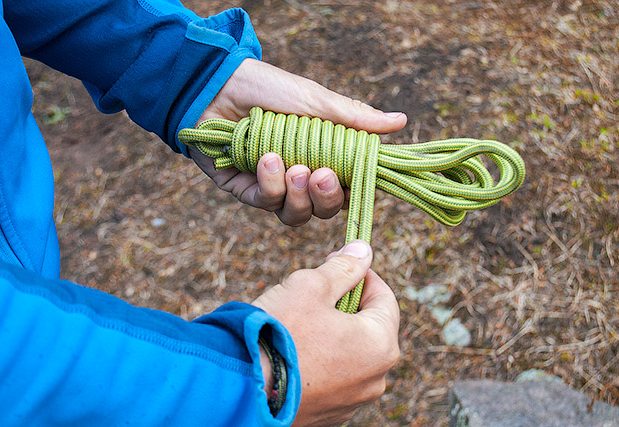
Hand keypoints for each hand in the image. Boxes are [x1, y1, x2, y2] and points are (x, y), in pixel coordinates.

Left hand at [190, 58, 406, 225]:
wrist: (218, 85)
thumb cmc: (269, 88)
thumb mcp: (316, 101)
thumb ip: (354, 119)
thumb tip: (401, 121)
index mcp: (321, 157)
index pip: (346, 188)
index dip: (353, 191)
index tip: (355, 181)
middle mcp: (299, 177)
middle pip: (324, 210)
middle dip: (326, 197)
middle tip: (320, 173)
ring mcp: (272, 186)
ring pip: (296, 216)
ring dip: (297, 195)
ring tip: (291, 166)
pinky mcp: (245, 190)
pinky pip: (265, 204)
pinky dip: (269, 184)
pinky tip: (265, 159)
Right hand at [252, 240, 400, 425]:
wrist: (240, 388)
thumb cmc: (276, 334)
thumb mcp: (310, 287)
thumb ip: (343, 267)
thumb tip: (363, 250)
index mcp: (380, 345)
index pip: (384, 298)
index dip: (361, 274)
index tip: (338, 261)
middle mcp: (375, 378)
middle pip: (369, 327)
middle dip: (346, 304)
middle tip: (316, 290)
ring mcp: (353, 400)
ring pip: (351, 352)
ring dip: (333, 332)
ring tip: (300, 322)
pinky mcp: (331, 413)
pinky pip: (335, 377)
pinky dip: (322, 360)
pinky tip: (294, 350)